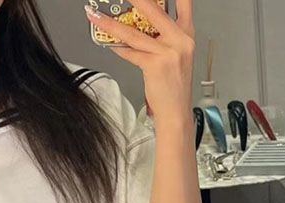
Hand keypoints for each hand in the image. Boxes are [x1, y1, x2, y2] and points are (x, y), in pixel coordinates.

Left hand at [84, 0, 195, 123]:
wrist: (176, 110)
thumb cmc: (173, 85)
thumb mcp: (176, 55)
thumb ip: (164, 38)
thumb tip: (139, 27)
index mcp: (187, 34)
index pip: (184, 2)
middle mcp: (180, 39)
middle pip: (155, 11)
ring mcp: (168, 52)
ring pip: (135, 34)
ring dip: (112, 25)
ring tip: (98, 17)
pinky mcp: (155, 65)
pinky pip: (132, 53)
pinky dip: (119, 49)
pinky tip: (109, 45)